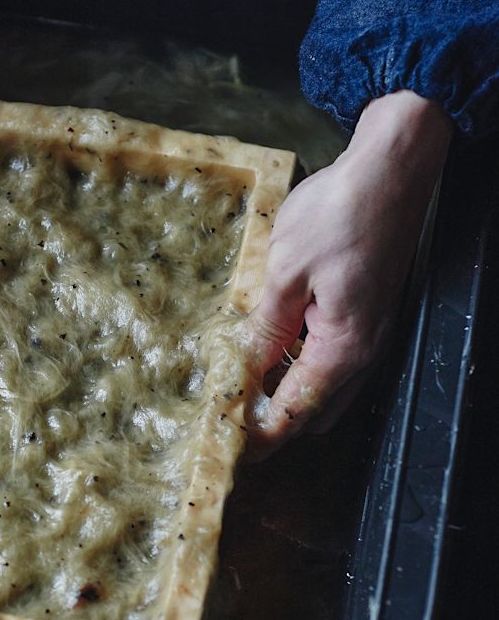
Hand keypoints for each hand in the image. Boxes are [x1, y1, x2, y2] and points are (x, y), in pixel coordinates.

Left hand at [245, 91, 451, 459]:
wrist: (393, 167)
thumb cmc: (340, 213)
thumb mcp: (285, 272)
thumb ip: (266, 329)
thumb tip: (243, 372)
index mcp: (343, 348)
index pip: (296, 413)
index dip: (260, 437)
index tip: (228, 452)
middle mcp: (364, 351)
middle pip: (313, 411)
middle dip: (272, 423)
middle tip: (226, 421)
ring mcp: (369, 334)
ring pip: (323, 388)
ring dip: (285, 395)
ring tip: (238, 392)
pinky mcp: (366, 314)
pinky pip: (330, 359)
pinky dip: (299, 367)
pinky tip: (267, 352)